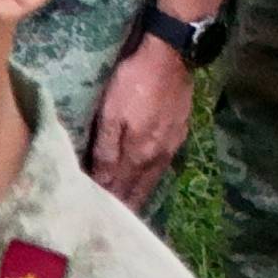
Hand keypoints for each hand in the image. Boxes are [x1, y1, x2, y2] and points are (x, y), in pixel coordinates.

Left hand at [83, 42, 199, 204]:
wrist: (171, 56)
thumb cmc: (134, 82)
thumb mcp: (111, 113)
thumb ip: (106, 149)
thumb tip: (101, 182)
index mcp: (139, 154)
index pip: (122, 189)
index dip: (110, 204)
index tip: (97, 218)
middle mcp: (158, 157)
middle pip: (140, 190)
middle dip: (126, 206)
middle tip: (114, 221)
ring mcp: (172, 145)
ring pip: (153, 179)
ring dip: (140, 193)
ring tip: (129, 206)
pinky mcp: (180, 132)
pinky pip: (163, 164)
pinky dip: (151, 176)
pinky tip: (147, 177)